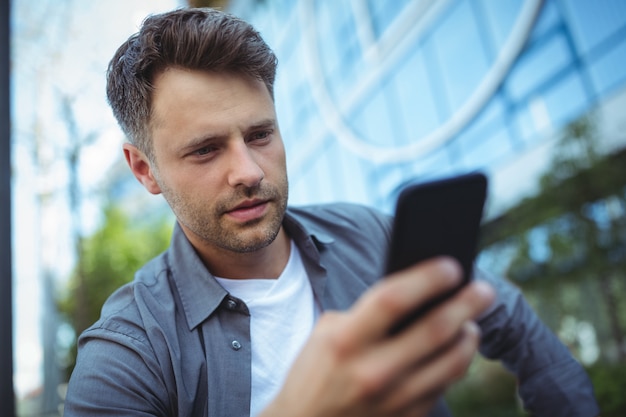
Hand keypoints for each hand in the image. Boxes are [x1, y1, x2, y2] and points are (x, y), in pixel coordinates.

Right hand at [260, 257, 494, 416]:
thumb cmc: (314, 373)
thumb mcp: (327, 333)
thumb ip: (367, 314)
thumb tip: (413, 295)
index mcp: (346, 342)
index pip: (393, 299)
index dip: (427, 279)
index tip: (451, 266)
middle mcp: (372, 372)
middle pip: (435, 330)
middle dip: (467, 305)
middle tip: (484, 290)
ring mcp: (392, 400)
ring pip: (451, 363)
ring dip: (468, 337)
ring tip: (471, 323)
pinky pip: (443, 387)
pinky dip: (454, 365)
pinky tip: (454, 352)